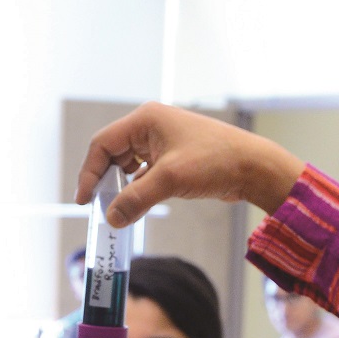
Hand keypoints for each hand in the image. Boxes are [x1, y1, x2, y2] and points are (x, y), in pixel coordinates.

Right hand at [76, 104, 307, 226]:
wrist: (253, 167)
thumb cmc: (215, 162)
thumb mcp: (170, 180)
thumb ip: (135, 199)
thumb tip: (111, 217)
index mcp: (145, 120)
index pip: (103, 144)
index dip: (90, 172)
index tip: (84, 200)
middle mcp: (151, 126)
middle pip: (113, 154)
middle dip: (106, 180)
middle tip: (101, 207)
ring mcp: (162, 141)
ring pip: (128, 165)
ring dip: (122, 186)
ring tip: (120, 208)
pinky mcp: (173, 157)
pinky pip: (145, 172)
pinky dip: (138, 188)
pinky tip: (139, 204)